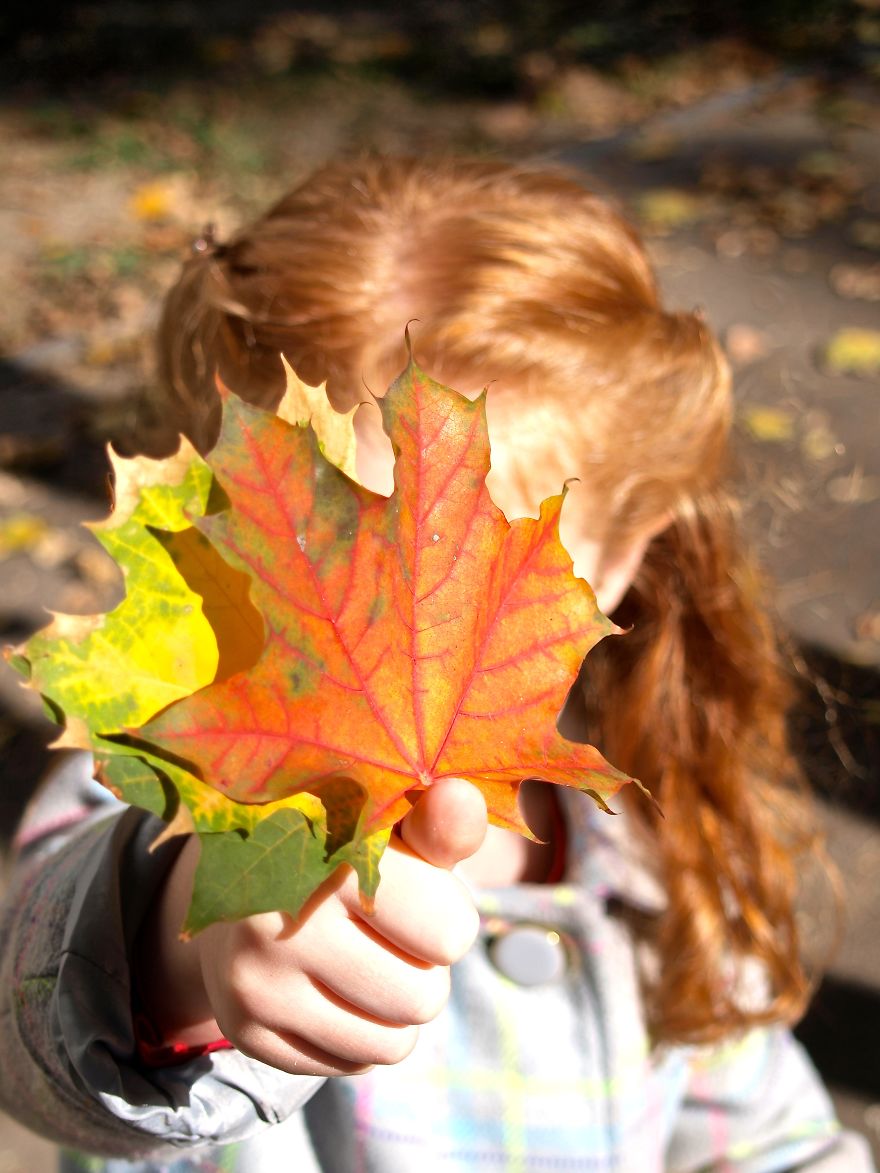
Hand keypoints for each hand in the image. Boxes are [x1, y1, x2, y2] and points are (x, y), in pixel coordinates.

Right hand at [136, 778, 486, 1075]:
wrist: (249, 883)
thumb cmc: (350, 850)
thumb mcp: (396, 829)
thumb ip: (438, 823)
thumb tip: (462, 796)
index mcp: (325, 852)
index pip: (448, 934)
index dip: (448, 916)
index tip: (420, 891)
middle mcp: (278, 917)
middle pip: (424, 999)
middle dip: (424, 970)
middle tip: (391, 932)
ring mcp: (254, 978)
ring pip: (393, 1043)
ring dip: (396, 1007)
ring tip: (368, 957)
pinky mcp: (245, 1029)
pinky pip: (352, 1065)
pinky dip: (359, 1034)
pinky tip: (334, 987)